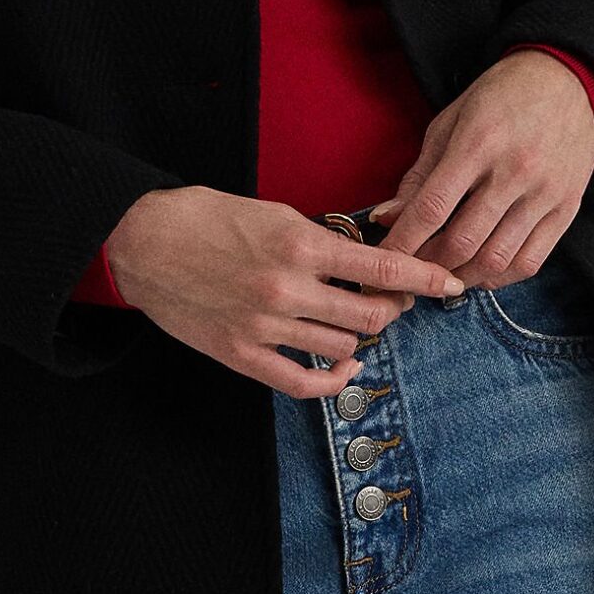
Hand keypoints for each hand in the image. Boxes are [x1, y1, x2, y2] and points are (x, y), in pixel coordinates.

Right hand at [103, 185, 467, 397]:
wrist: (142, 241)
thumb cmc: (204, 217)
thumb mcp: (272, 211)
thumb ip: (318, 238)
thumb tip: (359, 259)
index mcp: (299, 243)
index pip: (381, 266)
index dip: (423, 278)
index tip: (451, 284)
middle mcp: (287, 286)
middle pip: (370, 315)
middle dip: (392, 311)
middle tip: (392, 304)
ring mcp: (264, 324)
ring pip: (342, 347)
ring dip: (357, 339)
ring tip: (351, 324)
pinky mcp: (241, 353)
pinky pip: (301, 381)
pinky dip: (332, 380)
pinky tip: (344, 370)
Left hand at [367, 48, 593, 286]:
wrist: (568, 80)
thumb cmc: (501, 97)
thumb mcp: (450, 122)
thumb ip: (419, 175)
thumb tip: (387, 218)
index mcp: (478, 143)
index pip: (432, 208)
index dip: (402, 242)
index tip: (383, 260)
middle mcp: (514, 171)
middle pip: (462, 241)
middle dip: (428, 266)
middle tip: (410, 272)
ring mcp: (545, 193)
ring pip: (496, 259)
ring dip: (462, 277)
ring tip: (443, 275)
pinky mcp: (567, 208)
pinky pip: (531, 260)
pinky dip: (501, 277)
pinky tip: (481, 272)